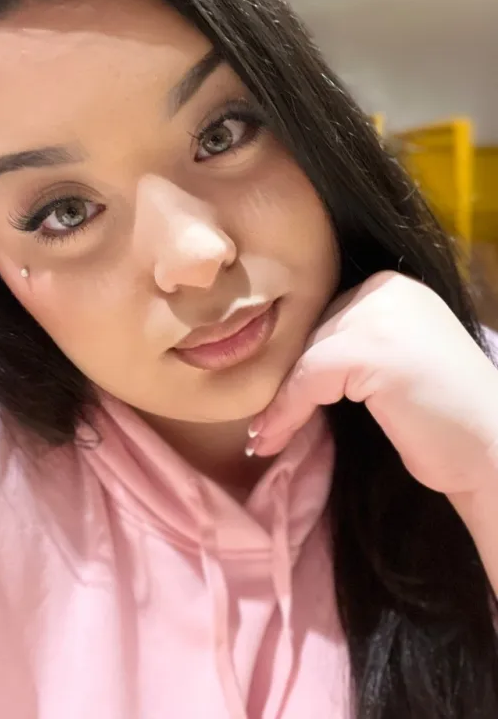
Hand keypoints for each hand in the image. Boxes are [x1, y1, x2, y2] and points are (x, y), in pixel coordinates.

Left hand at [248, 271, 497, 496]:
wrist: (494, 451)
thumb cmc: (444, 419)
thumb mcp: (391, 368)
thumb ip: (350, 352)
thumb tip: (284, 371)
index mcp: (393, 288)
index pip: (326, 321)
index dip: (300, 365)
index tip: (277, 403)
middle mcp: (387, 289)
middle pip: (312, 336)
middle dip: (287, 385)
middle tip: (264, 426)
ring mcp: (381, 315)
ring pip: (306, 359)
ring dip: (280, 404)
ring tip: (263, 438)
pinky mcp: (370, 348)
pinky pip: (308, 379)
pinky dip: (287, 412)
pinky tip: (271, 438)